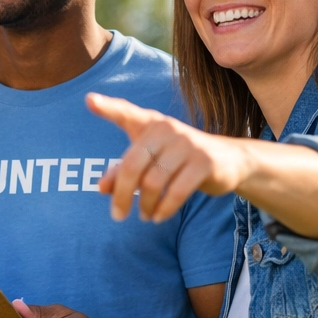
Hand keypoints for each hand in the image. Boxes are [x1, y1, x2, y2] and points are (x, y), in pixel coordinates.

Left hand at [86, 92, 249, 222]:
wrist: (228, 160)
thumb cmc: (178, 159)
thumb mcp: (150, 161)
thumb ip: (123, 171)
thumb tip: (101, 188)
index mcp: (150, 123)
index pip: (126, 113)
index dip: (107, 107)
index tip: (89, 100)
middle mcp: (166, 128)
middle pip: (132, 165)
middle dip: (122, 195)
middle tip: (117, 215)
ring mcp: (187, 143)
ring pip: (153, 182)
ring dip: (145, 205)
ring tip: (144, 215)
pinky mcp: (204, 162)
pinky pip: (176, 191)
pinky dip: (164, 209)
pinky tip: (158, 217)